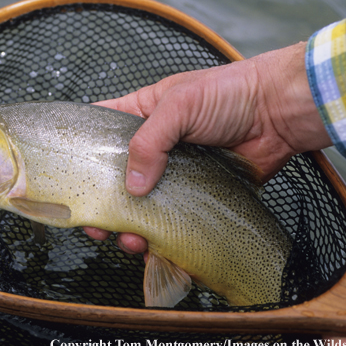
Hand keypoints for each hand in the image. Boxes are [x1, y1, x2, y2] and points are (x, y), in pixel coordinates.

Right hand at [84, 42, 330, 251]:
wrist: (278, 114)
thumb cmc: (228, 95)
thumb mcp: (180, 105)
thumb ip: (151, 140)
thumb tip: (133, 186)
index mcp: (141, 118)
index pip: (100, 134)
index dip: (81, 157)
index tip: (68, 182)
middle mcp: (153, 149)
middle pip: (116, 181)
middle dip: (104, 206)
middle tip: (97, 227)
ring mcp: (174, 175)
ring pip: (142, 207)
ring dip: (131, 228)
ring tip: (131, 241)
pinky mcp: (198, 196)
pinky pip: (174, 221)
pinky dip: (164, 240)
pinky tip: (157, 251)